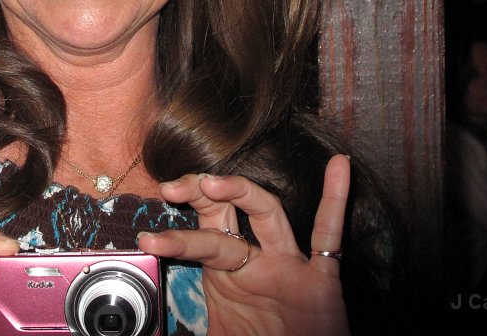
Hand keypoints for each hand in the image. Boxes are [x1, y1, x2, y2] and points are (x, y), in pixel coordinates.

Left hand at [137, 154, 350, 335]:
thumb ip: (190, 331)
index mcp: (229, 273)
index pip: (202, 238)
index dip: (176, 234)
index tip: (148, 237)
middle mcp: (257, 260)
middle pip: (225, 214)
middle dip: (198, 196)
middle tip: (171, 189)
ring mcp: (289, 265)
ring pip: (268, 214)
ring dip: (242, 193)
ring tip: (213, 181)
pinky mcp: (322, 279)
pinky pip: (329, 233)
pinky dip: (336, 198)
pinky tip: (339, 166)